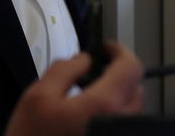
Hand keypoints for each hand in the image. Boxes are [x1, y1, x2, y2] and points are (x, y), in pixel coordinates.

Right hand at [5, 42, 143, 135]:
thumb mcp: (37, 96)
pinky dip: (113, 118)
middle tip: (96, 71)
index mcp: (104, 106)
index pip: (131, 68)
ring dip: (118, 98)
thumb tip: (84, 59)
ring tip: (90, 97)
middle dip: (119, 76)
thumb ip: (64, 70)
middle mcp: (122, 125)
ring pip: (133, 112)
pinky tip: (90, 121)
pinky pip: (124, 129)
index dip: (120, 52)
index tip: (105, 48)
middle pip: (137, 90)